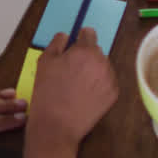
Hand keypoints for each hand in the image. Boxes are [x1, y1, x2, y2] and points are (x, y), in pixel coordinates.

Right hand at [27, 28, 118, 150]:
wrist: (57, 125)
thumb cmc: (48, 92)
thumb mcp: (44, 61)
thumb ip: (57, 43)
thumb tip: (65, 36)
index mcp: (85, 50)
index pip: (89, 33)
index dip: (79, 38)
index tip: (74, 47)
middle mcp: (101, 62)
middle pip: (96, 50)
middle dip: (86, 56)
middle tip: (71, 70)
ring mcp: (110, 79)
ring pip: (103, 66)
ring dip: (93, 70)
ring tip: (77, 84)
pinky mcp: (113, 94)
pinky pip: (107, 82)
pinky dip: (99, 85)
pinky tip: (85, 94)